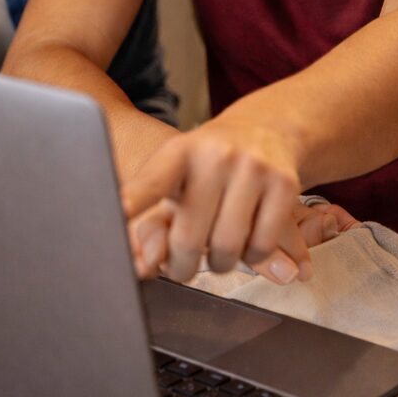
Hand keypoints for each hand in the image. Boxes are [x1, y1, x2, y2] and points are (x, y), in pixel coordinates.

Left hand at [122, 130, 308, 283]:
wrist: (265, 129)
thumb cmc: (207, 166)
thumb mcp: (177, 178)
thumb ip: (153, 224)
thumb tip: (141, 267)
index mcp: (178, 152)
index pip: (150, 183)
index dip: (130, 204)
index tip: (113, 218)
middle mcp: (214, 155)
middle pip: (188, 238)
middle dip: (182, 266)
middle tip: (182, 267)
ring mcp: (252, 167)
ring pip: (227, 248)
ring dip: (218, 264)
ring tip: (215, 251)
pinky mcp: (284, 184)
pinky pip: (261, 247)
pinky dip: (252, 258)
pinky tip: (246, 241)